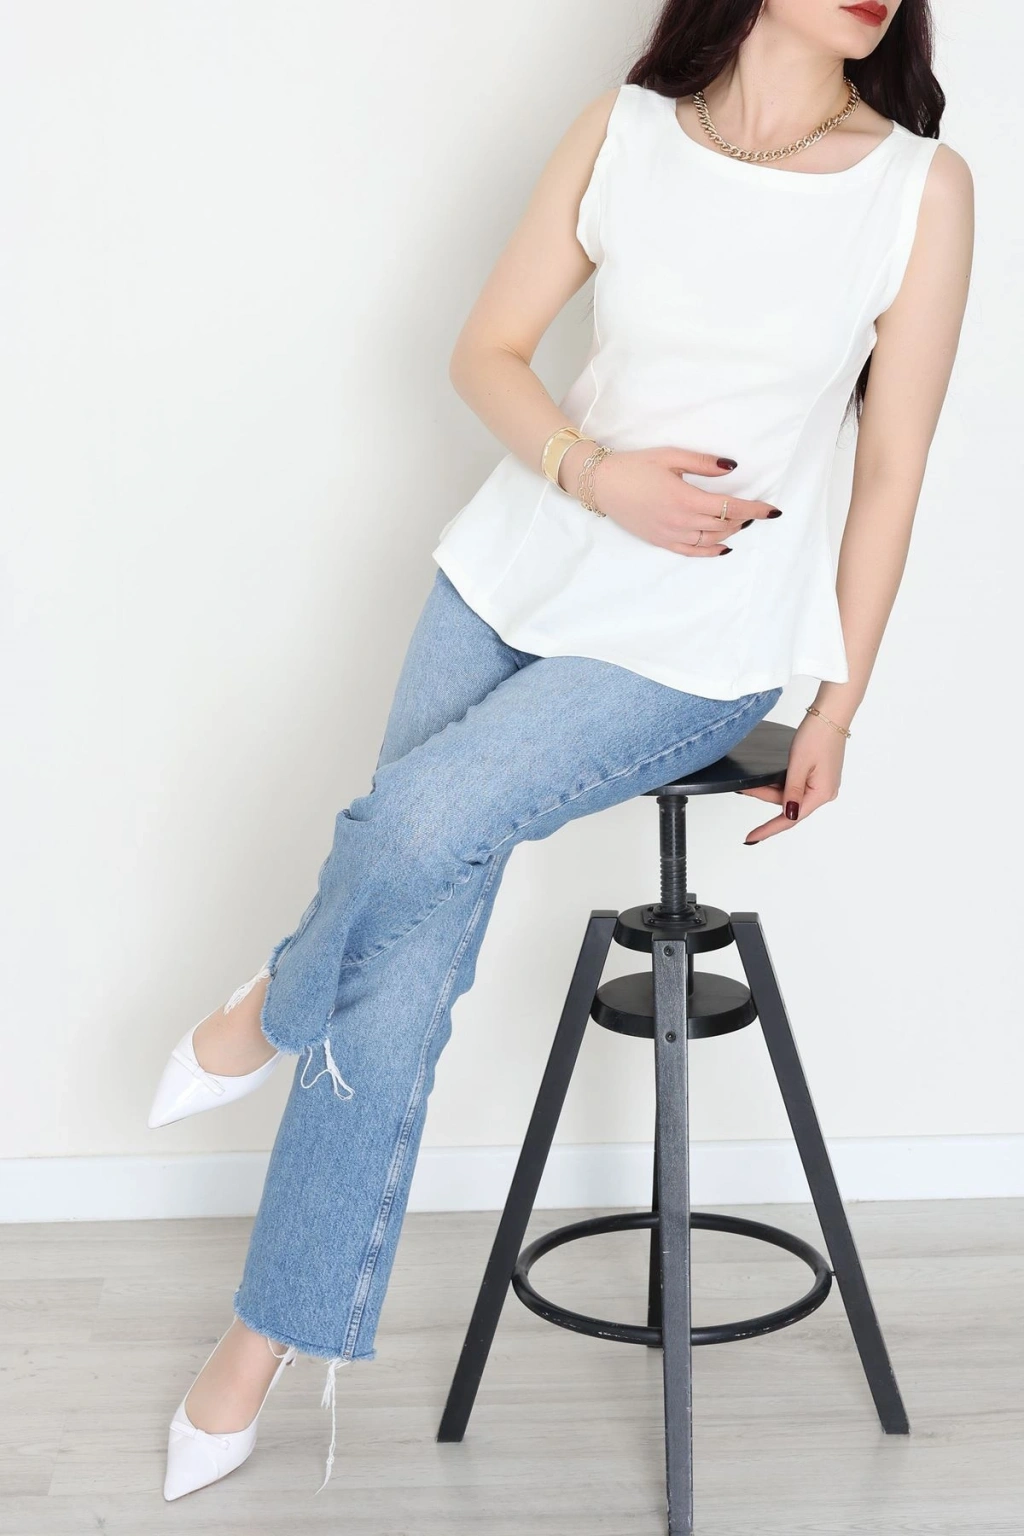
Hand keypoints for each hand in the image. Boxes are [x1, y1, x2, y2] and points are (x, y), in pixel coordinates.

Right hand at [558, 442, 779, 555]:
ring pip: (711, 539)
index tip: (774, 510)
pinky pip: (692, 551)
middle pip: (724, 525)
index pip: (731, 507)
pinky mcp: (661, 541)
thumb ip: (704, 463)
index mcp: (686, 498)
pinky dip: (711, 550)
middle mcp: (681, 521)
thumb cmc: (635, 466)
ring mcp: (670, 534)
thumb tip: (732, 467)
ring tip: (741, 522)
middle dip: (745, 519)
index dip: (756, 509)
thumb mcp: (671, 456)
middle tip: (757, 510)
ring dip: (730, 532)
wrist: (602, 483)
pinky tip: (724, 547)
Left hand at [737, 713, 846, 843]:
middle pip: (788, 804)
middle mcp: (824, 792)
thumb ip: (791, 791)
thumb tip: (790, 815)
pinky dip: (781, 783)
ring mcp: (822, 784)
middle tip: (742, 789)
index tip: (751, 838)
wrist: (831, 714)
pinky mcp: (819, 775)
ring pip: (791, 794)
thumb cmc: (818, 735)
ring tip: (750, 783)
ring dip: (771, 789)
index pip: (790, 819)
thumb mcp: (798, 764)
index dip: (768, 829)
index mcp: (821, 793)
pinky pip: (797, 786)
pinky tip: (768, 778)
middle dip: (764, 797)